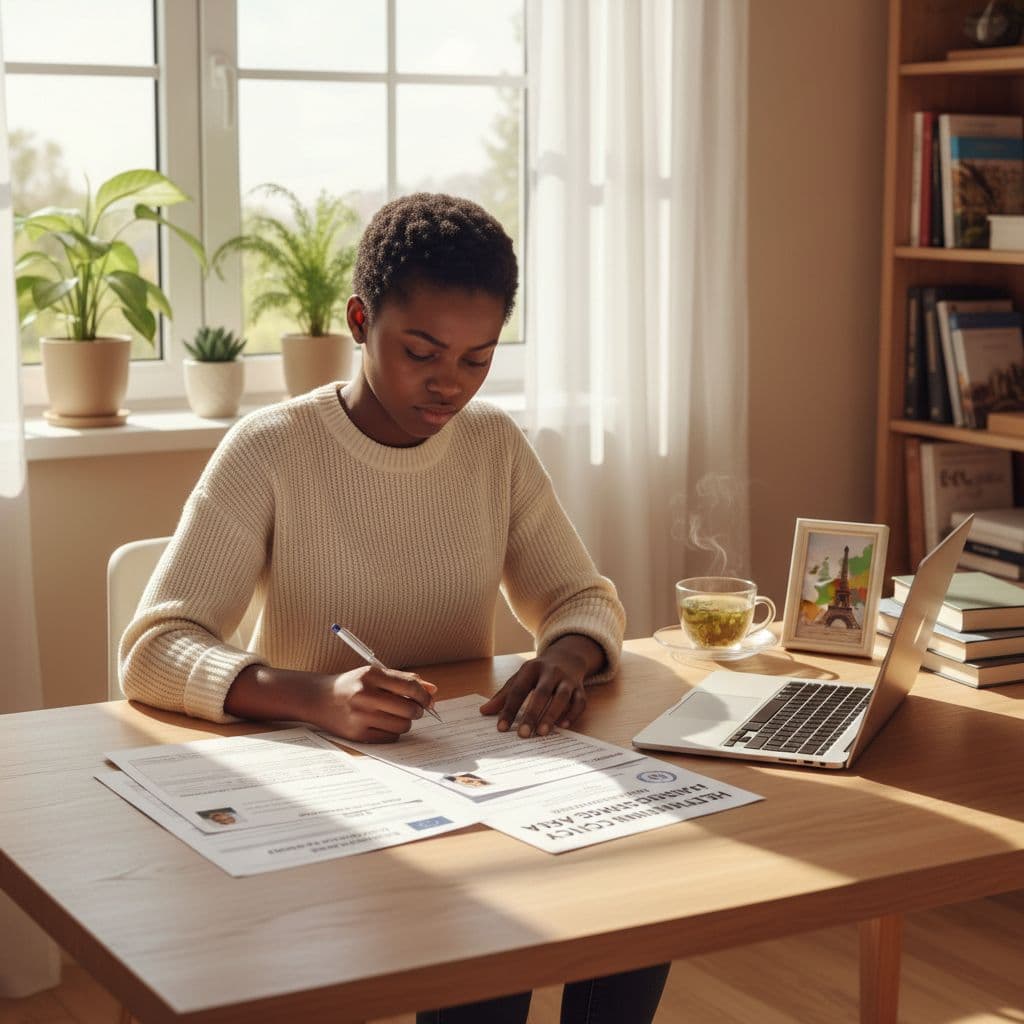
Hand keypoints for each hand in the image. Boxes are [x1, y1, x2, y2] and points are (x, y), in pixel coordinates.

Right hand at [311, 666, 437, 742]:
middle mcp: (365, 695)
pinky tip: (384, 724)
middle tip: (413, 709)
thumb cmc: (352, 684)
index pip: (410, 687)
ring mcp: (360, 716)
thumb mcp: (375, 675)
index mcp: (371, 676)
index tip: (428, 700)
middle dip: (417, 710)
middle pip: (409, 709)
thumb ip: (404, 680)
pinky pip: (390, 737)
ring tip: (396, 716)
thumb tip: (433, 690)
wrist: (319, 698)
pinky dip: (393, 731)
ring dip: (406, 722)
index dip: (424, 696)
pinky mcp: (357, 734)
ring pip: (402, 725)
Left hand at [480, 636, 603, 736]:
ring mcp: (567, 680)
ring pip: (562, 697)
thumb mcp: (520, 678)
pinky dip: (572, 714)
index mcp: (531, 668)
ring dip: (552, 715)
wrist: (567, 656)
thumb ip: (504, 695)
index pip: (518, 690)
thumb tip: (483, 711)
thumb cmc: (538, 672)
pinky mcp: (580, 688)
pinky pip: (579, 702)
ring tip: (542, 732)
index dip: (509, 709)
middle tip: (523, 734)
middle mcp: (550, 672)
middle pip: (542, 693)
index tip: (502, 728)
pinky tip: (563, 726)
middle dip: (532, 714)